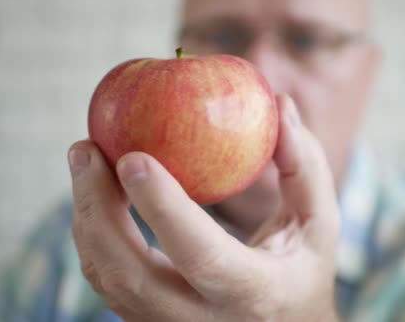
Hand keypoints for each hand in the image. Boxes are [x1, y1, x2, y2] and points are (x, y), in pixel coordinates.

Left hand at [68, 94, 340, 320]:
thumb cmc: (302, 271)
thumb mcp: (319, 223)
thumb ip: (304, 165)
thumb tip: (279, 105)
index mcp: (253, 293)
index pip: (201, 256)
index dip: (164, 209)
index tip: (133, 157)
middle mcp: (201, 321)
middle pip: (131, 276)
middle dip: (97, 209)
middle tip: (86, 149)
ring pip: (107, 280)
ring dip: (86, 217)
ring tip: (85, 159)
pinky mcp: (145, 321)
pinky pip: (106, 280)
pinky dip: (93, 233)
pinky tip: (96, 191)